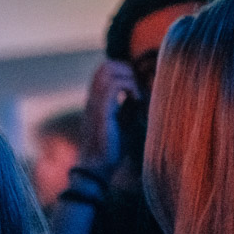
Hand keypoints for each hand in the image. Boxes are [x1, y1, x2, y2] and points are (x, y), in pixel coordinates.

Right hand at [78, 60, 139, 176]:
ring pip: (108, 69)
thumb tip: (141, 91)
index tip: (138, 88)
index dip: (124, 71)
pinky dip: (130, 87)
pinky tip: (138, 100)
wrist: (97, 169)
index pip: (105, 70)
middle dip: (127, 70)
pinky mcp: (101, 111)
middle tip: (138, 89)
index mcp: (96, 100)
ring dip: (129, 76)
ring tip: (138, 94)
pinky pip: (114, 84)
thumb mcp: (123, 123)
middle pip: (106, 65)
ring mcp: (95, 103)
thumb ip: (128, 106)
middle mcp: (92, 98)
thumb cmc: (111, 150)